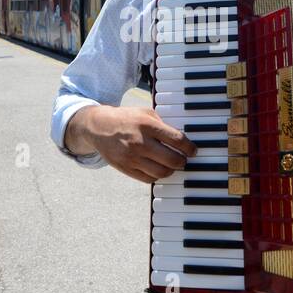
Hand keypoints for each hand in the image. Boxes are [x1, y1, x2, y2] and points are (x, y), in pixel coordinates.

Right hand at [70, 106, 197, 182]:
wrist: (99, 127)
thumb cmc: (127, 118)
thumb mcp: (145, 113)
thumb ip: (163, 125)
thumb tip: (183, 139)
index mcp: (147, 124)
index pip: (177, 140)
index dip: (189, 148)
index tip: (193, 150)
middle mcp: (140, 142)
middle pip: (172, 160)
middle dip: (182, 161)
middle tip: (184, 159)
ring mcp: (132, 157)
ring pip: (162, 172)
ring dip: (171, 170)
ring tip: (172, 165)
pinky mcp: (125, 168)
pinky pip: (149, 179)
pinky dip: (157, 176)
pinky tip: (159, 169)